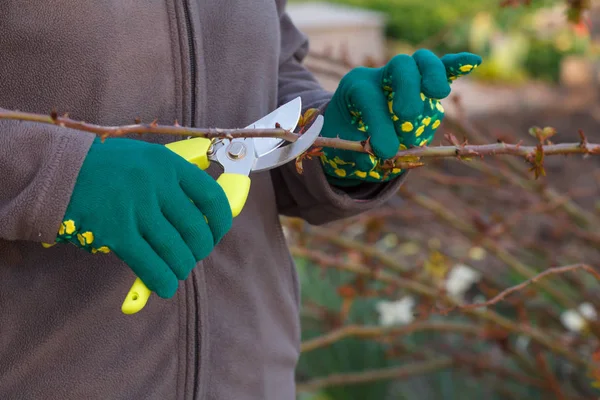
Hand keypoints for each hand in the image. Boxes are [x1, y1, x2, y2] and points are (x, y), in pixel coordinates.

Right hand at [52, 137, 231, 297]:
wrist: (56, 169)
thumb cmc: (106, 167)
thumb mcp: (145, 159)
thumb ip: (173, 181)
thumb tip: (202, 212)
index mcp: (168, 164)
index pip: (212, 197)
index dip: (220, 221)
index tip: (217, 232)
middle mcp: (155, 183)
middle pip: (196, 229)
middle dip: (200, 249)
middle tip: (193, 254)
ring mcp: (135, 208)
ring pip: (176, 250)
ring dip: (182, 267)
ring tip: (178, 270)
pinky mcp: (115, 231)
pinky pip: (149, 264)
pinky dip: (162, 280)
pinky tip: (164, 287)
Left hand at [319, 50, 481, 185]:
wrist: (354, 127)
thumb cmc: (351, 137)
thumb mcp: (346, 147)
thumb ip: (360, 153)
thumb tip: (379, 158)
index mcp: (357, 87)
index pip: (370, 99)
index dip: (378, 125)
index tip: (384, 152)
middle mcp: (383, 76)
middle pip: (400, 67)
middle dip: (407, 90)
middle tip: (407, 115)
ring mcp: (406, 77)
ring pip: (422, 64)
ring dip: (432, 78)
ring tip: (437, 95)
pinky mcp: (425, 84)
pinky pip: (443, 69)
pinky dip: (456, 65)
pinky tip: (473, 61)